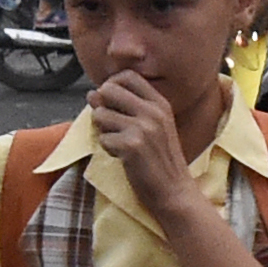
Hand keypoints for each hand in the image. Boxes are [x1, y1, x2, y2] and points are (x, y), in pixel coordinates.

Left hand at [92, 69, 196, 217]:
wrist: (174, 191)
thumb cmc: (161, 160)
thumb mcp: (152, 127)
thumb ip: (124, 108)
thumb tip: (92, 93)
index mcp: (160, 103)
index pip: (127, 75)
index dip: (112, 84)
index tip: (112, 102)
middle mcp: (153, 112)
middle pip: (108, 89)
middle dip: (102, 106)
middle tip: (112, 125)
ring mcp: (143, 128)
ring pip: (100, 114)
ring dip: (103, 130)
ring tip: (119, 143)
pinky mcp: (131, 146)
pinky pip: (103, 139)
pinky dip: (108, 149)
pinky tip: (123, 157)